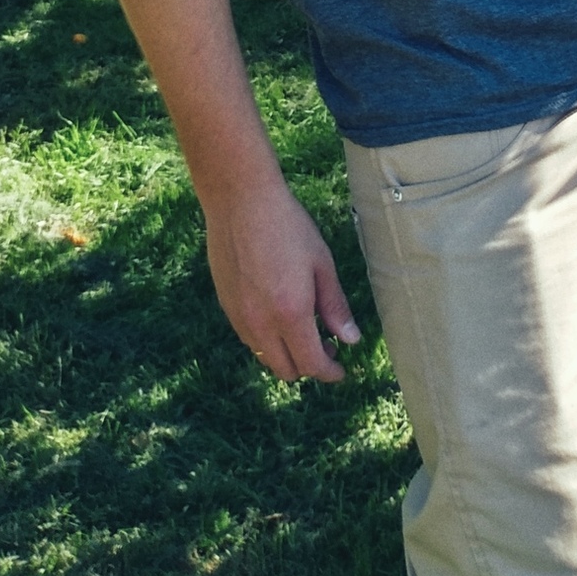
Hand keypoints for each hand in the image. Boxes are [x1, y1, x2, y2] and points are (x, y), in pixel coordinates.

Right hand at [204, 179, 361, 381]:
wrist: (241, 203)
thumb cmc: (289, 228)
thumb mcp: (322, 264)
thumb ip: (334, 306)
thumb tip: (351, 340)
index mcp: (290, 314)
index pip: (311, 364)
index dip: (330, 372)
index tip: (342, 371)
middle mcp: (260, 324)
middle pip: (285, 370)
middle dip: (309, 366)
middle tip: (328, 345)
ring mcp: (238, 318)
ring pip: (265, 356)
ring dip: (286, 354)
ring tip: (305, 327)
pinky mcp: (225, 307)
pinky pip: (249, 338)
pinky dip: (268, 339)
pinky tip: (280, 313)